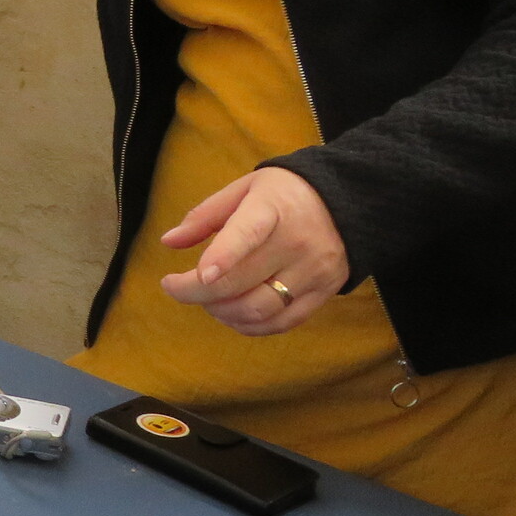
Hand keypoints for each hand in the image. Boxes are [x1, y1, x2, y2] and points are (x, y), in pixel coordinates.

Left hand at [157, 167, 348, 334]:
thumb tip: (168, 242)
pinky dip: (249, 326)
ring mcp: (313, 271)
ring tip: (206, 300)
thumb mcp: (244, 189)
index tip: (201, 276)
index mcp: (273, 208)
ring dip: (221, 312)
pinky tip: (231, 315)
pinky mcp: (324, 292)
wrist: (347, 201)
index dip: (224, 256)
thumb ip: (204, 216)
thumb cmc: (283, 194)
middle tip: (175, 287)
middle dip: (195, 292)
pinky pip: (282, 323)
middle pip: (241, 282)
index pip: (248, 234)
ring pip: (259, 309)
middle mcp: (296, 242)